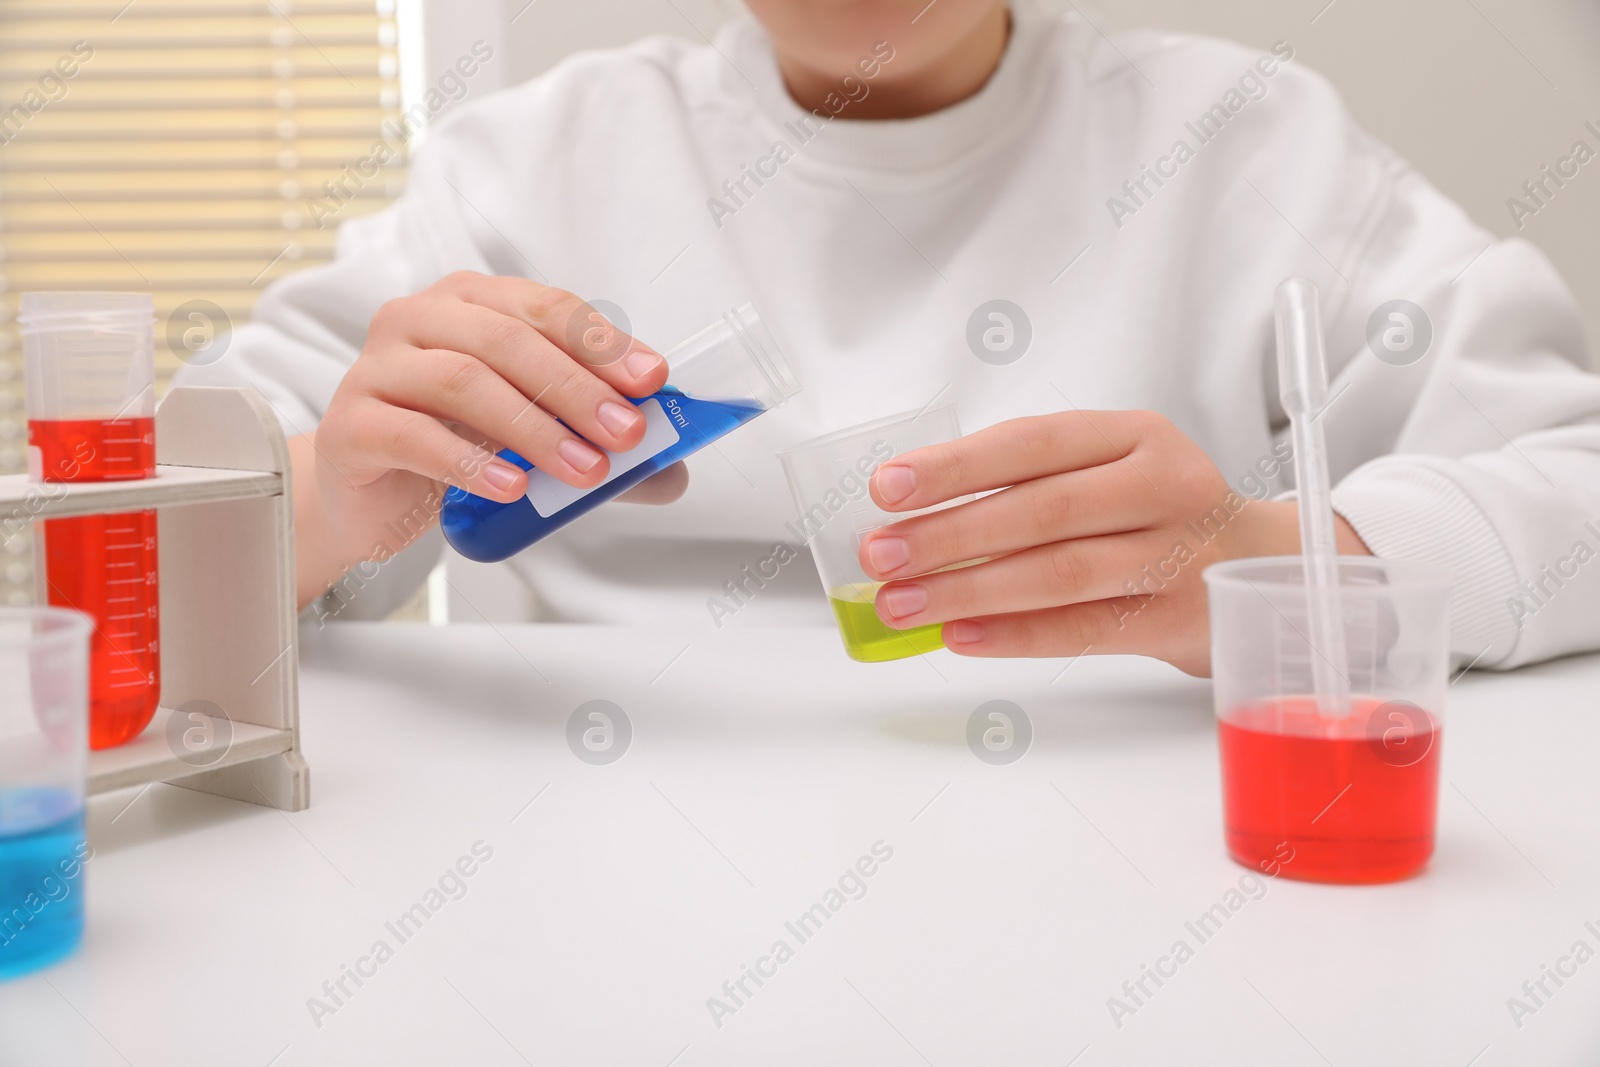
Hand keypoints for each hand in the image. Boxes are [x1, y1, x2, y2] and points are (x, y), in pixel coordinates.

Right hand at [297, 271, 683, 606]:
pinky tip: (512, 489)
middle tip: (625, 435)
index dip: (602, 342)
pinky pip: (413, 436)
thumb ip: (595, 443)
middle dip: (577, 388)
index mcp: (471, 301)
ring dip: (534, 428)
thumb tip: (671, 468)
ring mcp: (377, 368)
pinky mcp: (350, 426)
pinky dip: (470, 462)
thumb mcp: (531, 436)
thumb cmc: (454, 446)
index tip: (652, 381)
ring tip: (582, 470)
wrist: (368, 495)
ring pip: (463, 381)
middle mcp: (419, 318)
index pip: (545, 307)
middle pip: (507, 340)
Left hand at [857, 410, 1369, 675]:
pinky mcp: (1178, 620)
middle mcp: (1164, 486)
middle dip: (948, 534)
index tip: (889, 486)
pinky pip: (1083, 631)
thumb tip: (913, 517)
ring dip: (968, 589)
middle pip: (1041, 510)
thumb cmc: (1159, 515)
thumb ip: (1030, 484)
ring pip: (1059, 572)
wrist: (1264, 568)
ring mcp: (1179, 555)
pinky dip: (1015, 635)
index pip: (1035, 443)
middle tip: (881, 554)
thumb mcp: (1113, 470)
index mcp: (1137, 435)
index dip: (957, 466)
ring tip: (902, 603)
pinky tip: (958, 635)